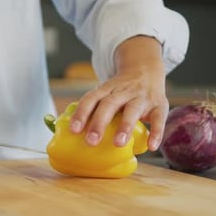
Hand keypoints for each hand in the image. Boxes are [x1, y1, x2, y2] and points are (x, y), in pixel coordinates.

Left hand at [69, 36, 167, 150]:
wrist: (146, 68)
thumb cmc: (118, 90)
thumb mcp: (103, 92)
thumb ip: (87, 108)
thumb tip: (55, 125)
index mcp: (106, 89)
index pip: (91, 98)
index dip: (81, 113)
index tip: (73, 130)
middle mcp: (123, 91)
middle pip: (109, 104)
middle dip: (99, 123)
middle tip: (91, 142)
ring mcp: (141, 97)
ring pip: (132, 110)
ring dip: (125, 126)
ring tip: (118, 144)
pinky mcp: (159, 104)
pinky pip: (159, 118)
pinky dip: (156, 132)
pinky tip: (151, 146)